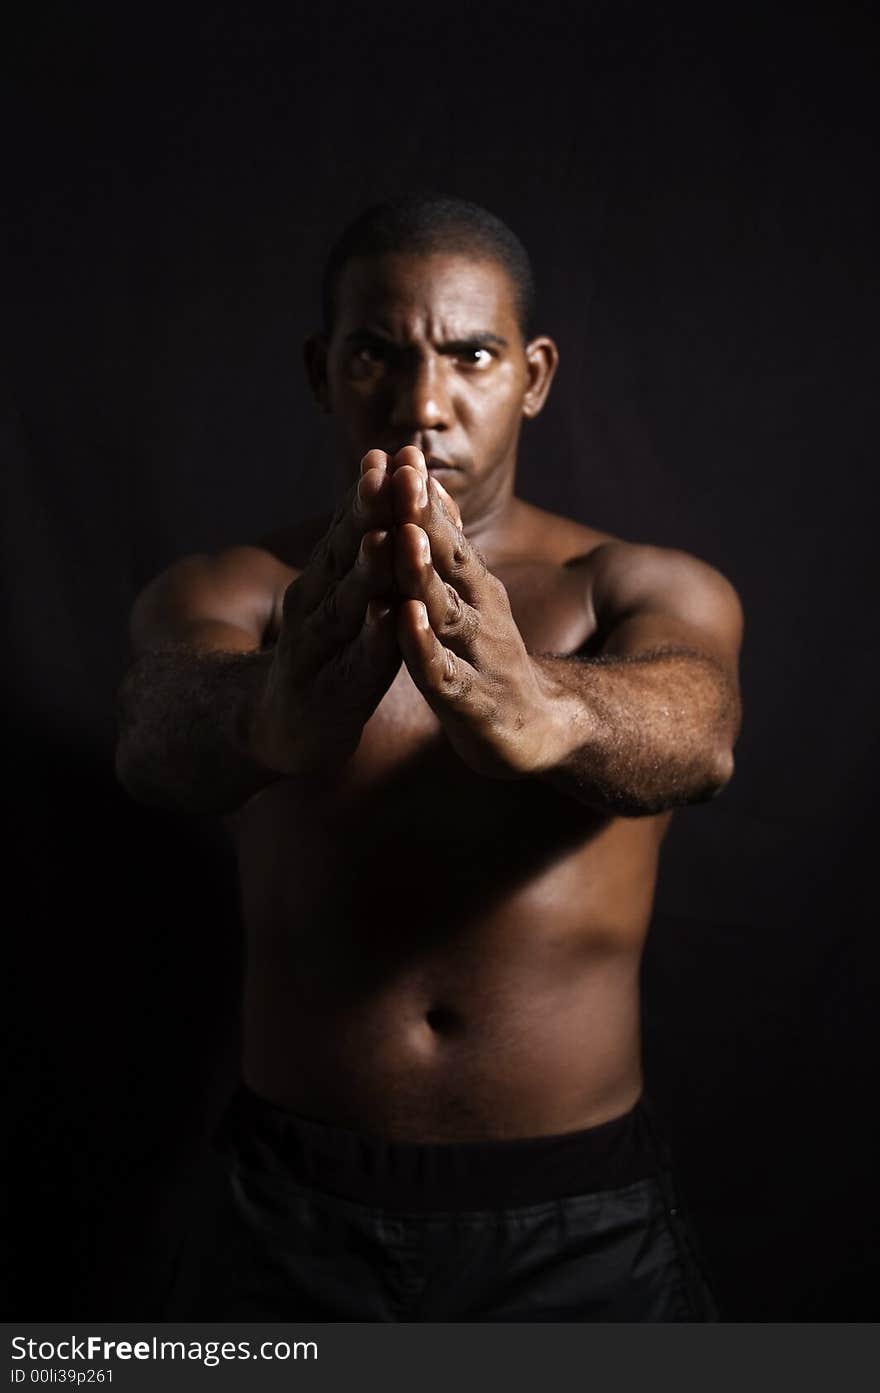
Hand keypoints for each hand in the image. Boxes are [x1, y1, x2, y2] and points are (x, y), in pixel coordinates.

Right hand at [253, 451, 400, 773]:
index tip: (396, 451)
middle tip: (392, 469)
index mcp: (325, 581)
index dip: (373, 492)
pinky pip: (356, 663)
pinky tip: (384, 615)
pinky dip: (371, 638)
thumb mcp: (340, 596)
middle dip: (370, 511)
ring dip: (368, 568)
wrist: (281, 730)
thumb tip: (390, 485)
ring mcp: (317, 650)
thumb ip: (361, 547)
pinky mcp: (329, 695)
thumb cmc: (325, 656)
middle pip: (345, 554)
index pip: (351, 529)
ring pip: (346, 603)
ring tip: (388, 534)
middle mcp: (315, 606)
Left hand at [388, 446, 556, 777]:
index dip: (419, 496)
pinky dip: (424, 647)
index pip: (444, 533)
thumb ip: (450, 546)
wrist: (539, 731)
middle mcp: (479, 612)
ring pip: (446, 610)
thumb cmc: (490, 659)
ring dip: (423, 574)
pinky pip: (444, 671)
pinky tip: (407, 623)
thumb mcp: (473, 597)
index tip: (396, 453)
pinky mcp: (471, 700)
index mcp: (472, 587)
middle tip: (400, 474)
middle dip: (420, 517)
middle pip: (446, 560)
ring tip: (404, 539)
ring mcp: (478, 655)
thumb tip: (432, 487)